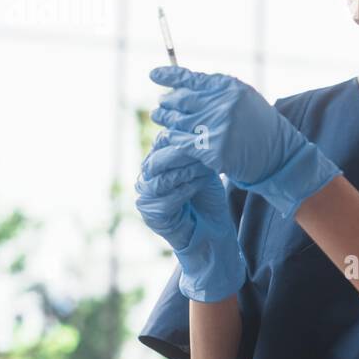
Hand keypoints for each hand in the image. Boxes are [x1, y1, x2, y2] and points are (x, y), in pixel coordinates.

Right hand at [135, 131, 245, 301]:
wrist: (212, 232)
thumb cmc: (208, 199)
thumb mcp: (202, 169)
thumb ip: (194, 152)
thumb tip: (198, 125)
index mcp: (156, 165)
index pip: (161, 145)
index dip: (179, 138)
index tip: (201, 134)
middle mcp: (146, 179)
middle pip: (156, 160)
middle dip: (180, 154)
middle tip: (200, 149)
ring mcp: (146, 198)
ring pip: (159, 179)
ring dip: (183, 171)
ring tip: (203, 167)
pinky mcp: (152, 216)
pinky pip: (164, 200)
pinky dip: (182, 190)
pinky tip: (198, 184)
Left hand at [147, 66, 340, 221]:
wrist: (279, 157)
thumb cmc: (261, 129)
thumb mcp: (245, 101)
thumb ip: (218, 94)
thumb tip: (183, 88)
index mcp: (231, 88)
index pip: (192, 78)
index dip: (169, 76)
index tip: (153, 75)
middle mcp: (223, 105)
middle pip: (181, 100)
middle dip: (167, 103)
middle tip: (160, 106)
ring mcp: (217, 128)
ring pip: (177, 122)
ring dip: (166, 122)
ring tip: (161, 121)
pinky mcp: (212, 150)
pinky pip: (181, 143)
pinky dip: (173, 140)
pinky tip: (170, 139)